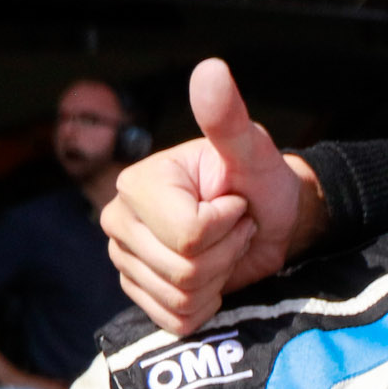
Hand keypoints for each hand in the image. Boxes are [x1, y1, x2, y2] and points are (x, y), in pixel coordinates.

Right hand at [105, 58, 318, 335]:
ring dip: (218, 279)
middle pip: (182, 270)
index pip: (187, 235)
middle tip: (234, 229)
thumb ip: (228, 117)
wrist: (269, 221)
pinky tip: (213, 278)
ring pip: (179, 298)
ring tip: (224, 248)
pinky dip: (205, 306)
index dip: (228, 225)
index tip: (235, 204)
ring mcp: (124, 260)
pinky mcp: (139, 293)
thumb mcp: (252, 149)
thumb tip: (211, 69)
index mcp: (137, 184)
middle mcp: (118, 220)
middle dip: (225, 254)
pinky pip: (174, 320)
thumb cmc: (261, 182)